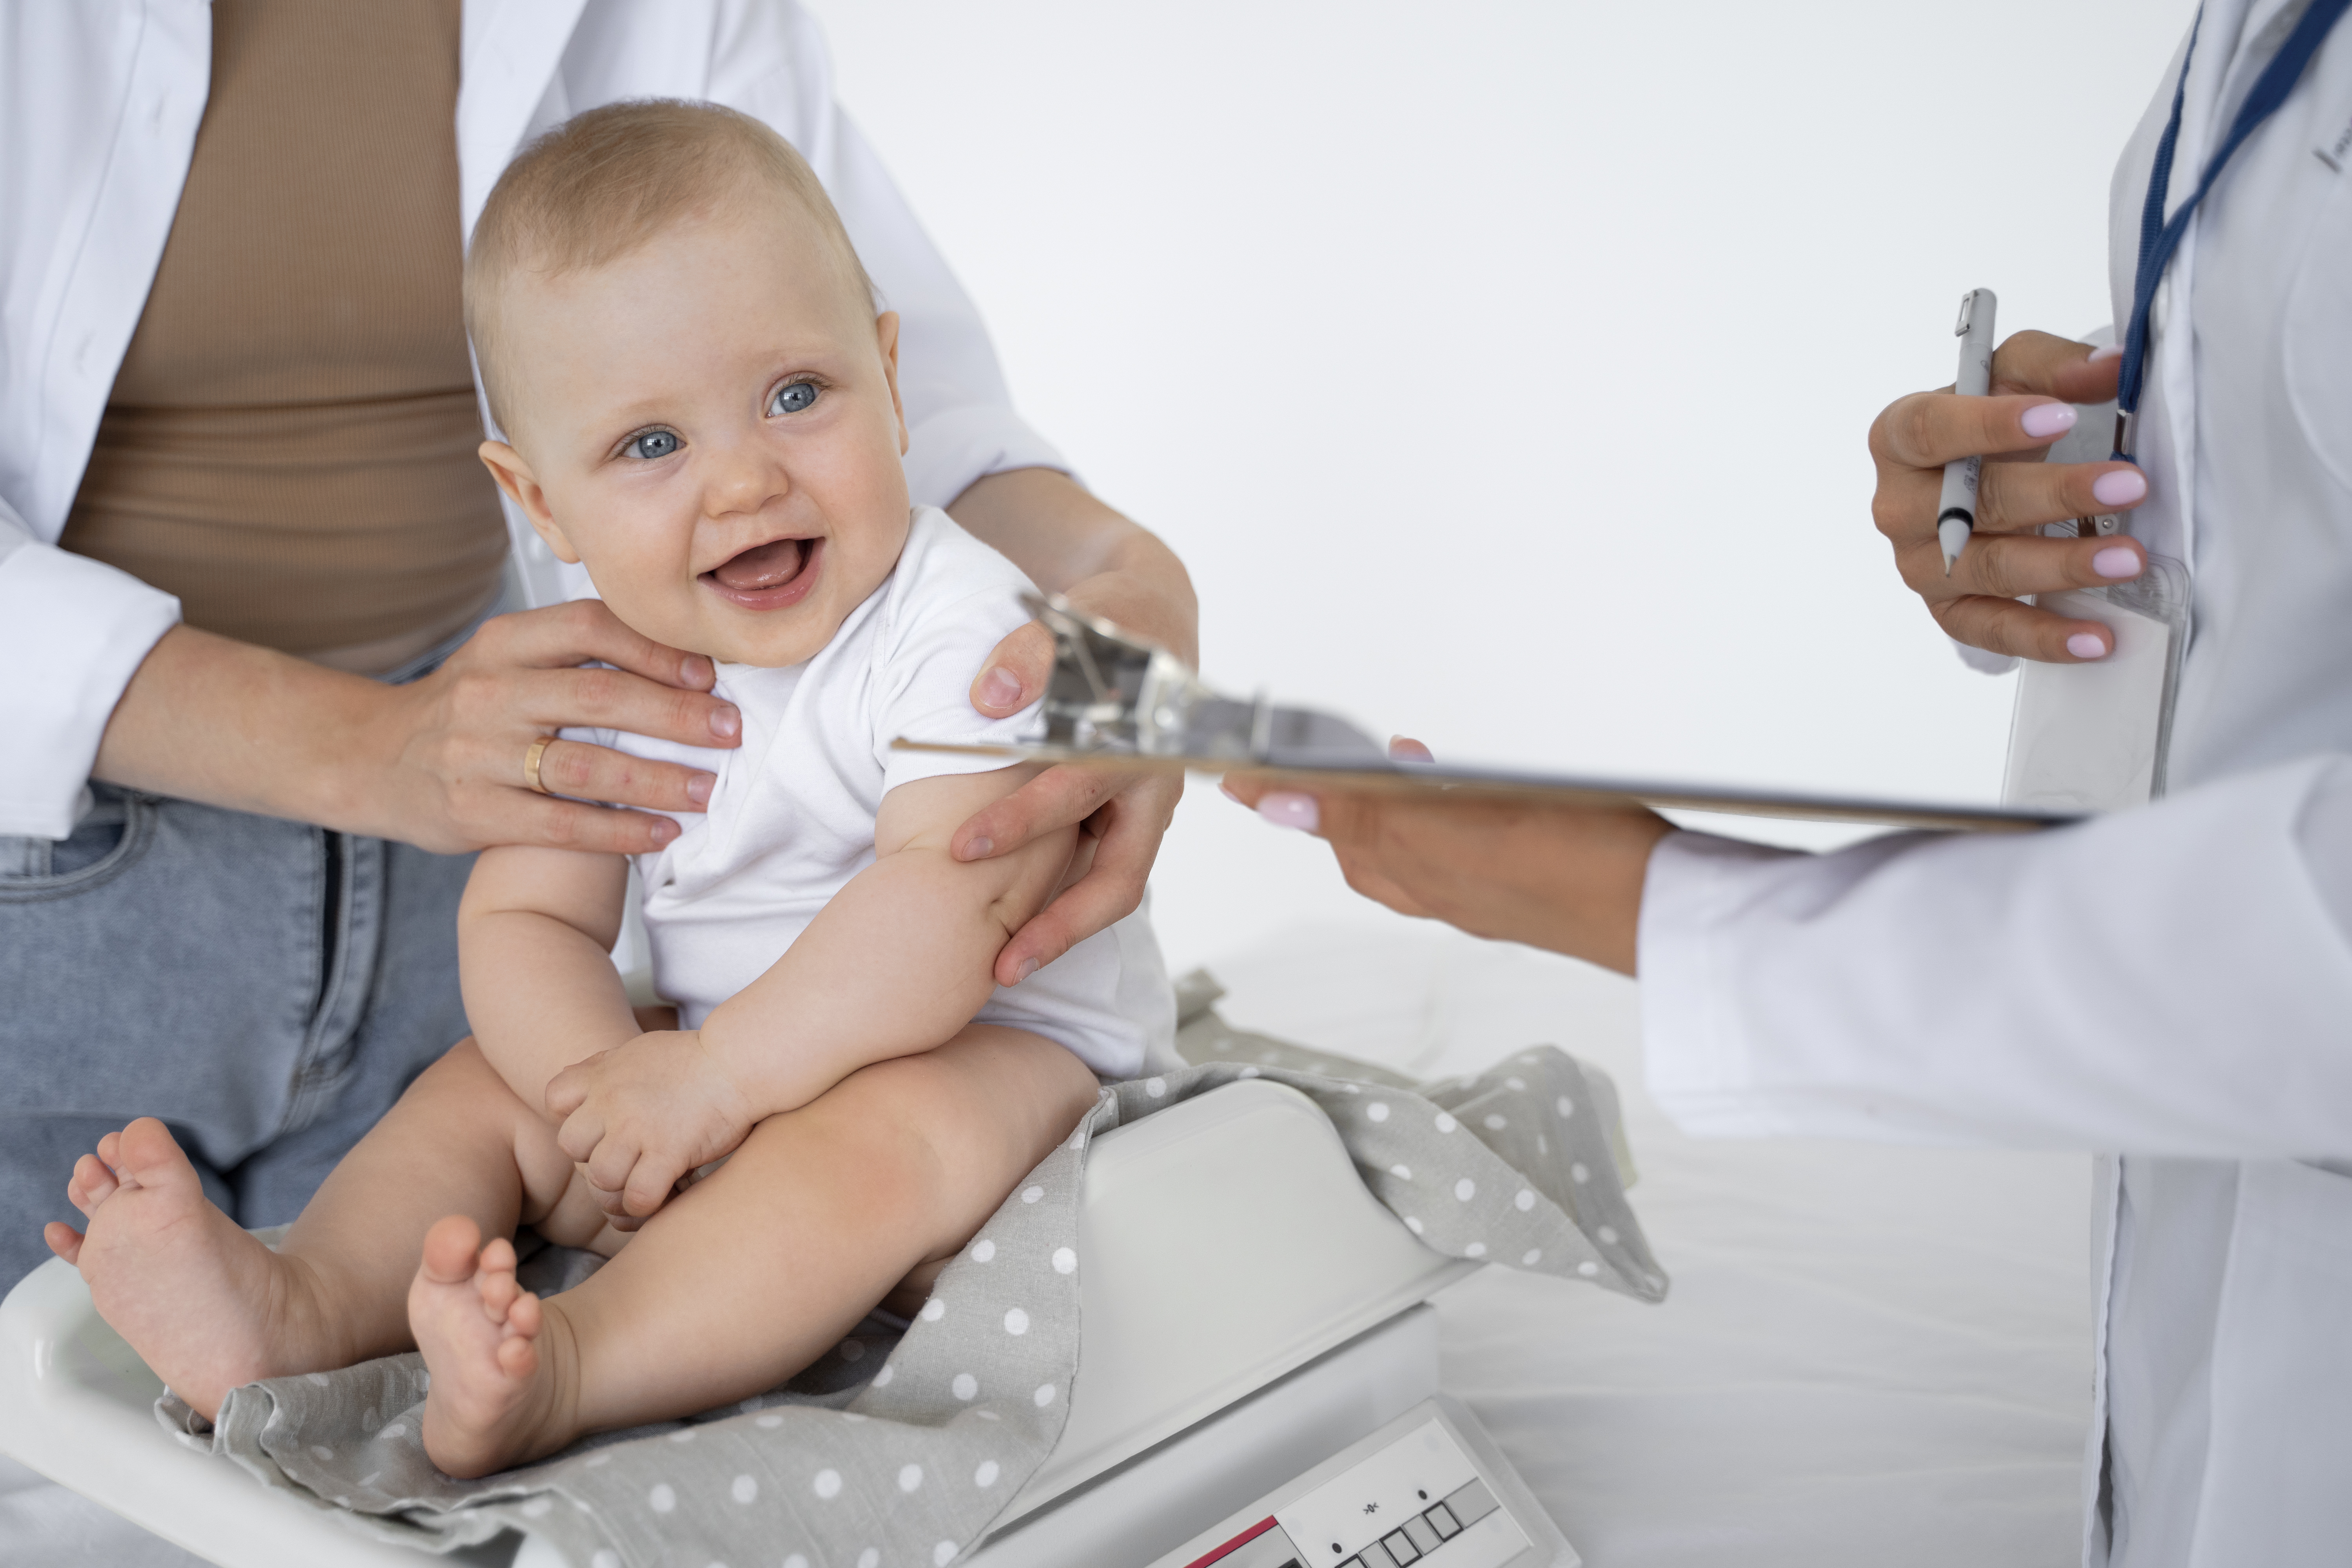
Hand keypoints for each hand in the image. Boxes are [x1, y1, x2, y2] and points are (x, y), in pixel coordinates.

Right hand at [375, 601, 741, 853]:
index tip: (709, 674)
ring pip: (585, 768)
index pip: (589, 627)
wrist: (369, 759)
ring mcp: (478, 755)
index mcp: (503, 643)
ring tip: (709, 790)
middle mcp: (489, 693)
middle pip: (599, 698)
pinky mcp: (473, 812)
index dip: (655, 648)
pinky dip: (618, 832)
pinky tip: (662, 834)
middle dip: (676, 716)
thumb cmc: (465, 707)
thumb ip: (575, 652)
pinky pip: (560, 826)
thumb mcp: (506, 658)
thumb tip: (685, 659)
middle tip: (732, 733)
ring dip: (658, 780)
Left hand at [545, 1030, 755, 1218]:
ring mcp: (638, 1128)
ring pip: (600, 1178)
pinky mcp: (668, 1152)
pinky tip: (666, 1194)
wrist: (740, 1060)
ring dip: (620, 1187)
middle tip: (627, 1158)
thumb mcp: (639, 1050)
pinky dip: (646, 1206)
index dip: (575, 1117)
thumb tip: (580, 1079)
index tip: (602, 1125)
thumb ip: (605, 1065)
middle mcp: (612, 1100)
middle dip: (595, 1157)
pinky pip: (637, 1198)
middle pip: (571, 1145)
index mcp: (604, 1074)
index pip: (555, 1099)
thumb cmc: (696, 1058)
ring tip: (644, 1182)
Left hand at [948, 552, 1190, 987]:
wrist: (1156, 625)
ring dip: (1061, 929)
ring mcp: (1142, 812)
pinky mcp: (1127, 821)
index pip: (1077, 790)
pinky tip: (1013, 930)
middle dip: (1060, 926)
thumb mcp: (1078, 624)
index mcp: (1141, 742)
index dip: (1021, 822)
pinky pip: (1098, 873)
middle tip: (1003, 965)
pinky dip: (1061, 903)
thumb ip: (1031, 653)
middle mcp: (1151, 790)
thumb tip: (992, 697)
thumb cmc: (1116, 626)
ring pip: (1112, 888)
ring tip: (1005, 968)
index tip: (960, 848)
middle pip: (1117, 878)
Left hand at [1223, 739, 1671, 975]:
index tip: (1242, 773)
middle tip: (1302, 765)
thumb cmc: (1572, 871)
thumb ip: (1364, 815)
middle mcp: (1445, 889)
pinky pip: (1466, 843)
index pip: (1331, 831)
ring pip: (1416, 842)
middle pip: (1365, 844)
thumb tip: (1277, 804)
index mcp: (1416, 876)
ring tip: (1388, 761)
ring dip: (1391, 803)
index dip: (1287, 798)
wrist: (1664, 910)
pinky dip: (1446, 813)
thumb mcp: (1451, 828)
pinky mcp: (1533, 877)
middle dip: (1333, 803)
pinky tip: (1466, 789)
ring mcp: (1490, 888)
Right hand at [1869, 330, 2153, 662]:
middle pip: (1970, 505)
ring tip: (2127, 558)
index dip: (1991, 426)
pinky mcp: (1947, 610)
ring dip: (2062, 565)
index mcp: (1898, 438)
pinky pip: (1990, 630)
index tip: (2061, 418)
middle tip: (2128, 485)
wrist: (1979, 474)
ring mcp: (1919, 564)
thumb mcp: (2015, 375)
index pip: (1929, 431)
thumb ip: (2056, 365)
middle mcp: (1897, 506)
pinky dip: (2044, 637)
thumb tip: (2112, 367)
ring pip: (1987, 569)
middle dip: (2054, 495)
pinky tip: (2096, 638)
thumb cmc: (1992, 421)